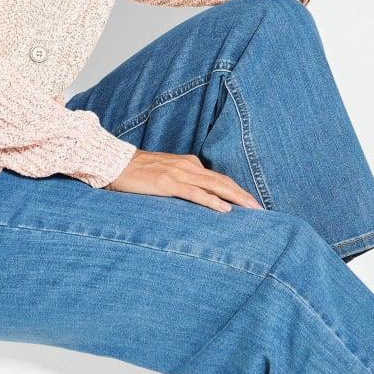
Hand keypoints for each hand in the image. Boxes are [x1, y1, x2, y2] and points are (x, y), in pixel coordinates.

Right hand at [104, 148, 263, 212]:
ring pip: (214, 186)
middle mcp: (187, 166)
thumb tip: (196, 197)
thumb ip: (180, 182)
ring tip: (251, 209)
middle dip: (243, 194)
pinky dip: (212, 201)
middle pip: (222, 181)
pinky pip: (194, 193)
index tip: (251, 202)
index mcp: (188, 163)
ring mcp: (178, 173)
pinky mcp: (167, 183)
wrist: (113, 163)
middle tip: (260, 208)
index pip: (218, 178)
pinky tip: (225, 209)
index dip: (236, 189)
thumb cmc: (136, 172)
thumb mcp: (163, 174)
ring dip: (235, 197)